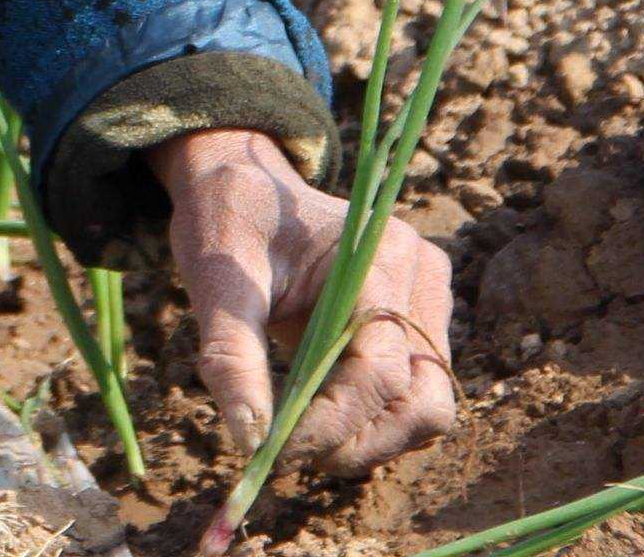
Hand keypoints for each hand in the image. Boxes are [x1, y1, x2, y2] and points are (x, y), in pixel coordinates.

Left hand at [153, 128, 456, 474]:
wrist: (245, 185)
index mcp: (377, 255)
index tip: (276, 453)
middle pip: (425, 400)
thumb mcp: (214, 279)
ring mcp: (429, 299)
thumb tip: (250, 441)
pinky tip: (321, 419)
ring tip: (301, 441)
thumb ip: (232, 356)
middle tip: (289, 459)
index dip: (334, 423)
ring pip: (429, 406)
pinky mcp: (420, 321)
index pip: (381, 369)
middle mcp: (420, 276)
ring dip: (371, 440)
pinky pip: (416, 393)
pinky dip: (374, 422)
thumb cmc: (227, 220)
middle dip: (360, 443)